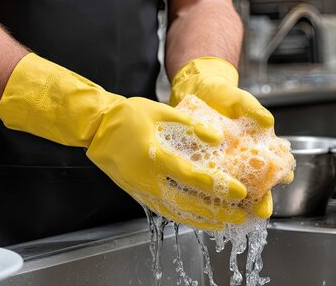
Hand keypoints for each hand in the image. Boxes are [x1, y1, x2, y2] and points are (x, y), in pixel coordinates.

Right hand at [86, 97, 248, 229]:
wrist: (95, 128)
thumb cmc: (126, 116)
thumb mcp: (159, 111)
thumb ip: (189, 124)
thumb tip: (217, 137)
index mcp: (153, 158)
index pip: (191, 178)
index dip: (217, 186)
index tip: (240, 191)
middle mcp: (147, 180)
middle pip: (187, 204)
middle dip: (217, 212)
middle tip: (241, 215)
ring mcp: (141, 190)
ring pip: (175, 213)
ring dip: (202, 220)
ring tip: (225, 224)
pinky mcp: (137, 194)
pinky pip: (164, 210)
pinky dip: (184, 217)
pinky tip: (199, 219)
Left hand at [169, 57, 275, 218]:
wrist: (196, 90)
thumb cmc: (223, 95)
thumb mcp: (239, 99)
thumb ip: (252, 108)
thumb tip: (268, 122)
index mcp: (259, 146)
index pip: (277, 165)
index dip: (282, 174)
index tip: (284, 179)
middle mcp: (243, 161)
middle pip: (256, 186)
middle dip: (260, 199)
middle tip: (260, 209)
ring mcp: (223, 166)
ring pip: (232, 190)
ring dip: (235, 202)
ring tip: (235, 211)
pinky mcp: (201, 167)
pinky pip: (207, 184)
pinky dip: (208, 194)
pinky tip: (207, 200)